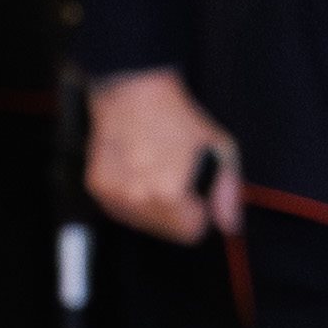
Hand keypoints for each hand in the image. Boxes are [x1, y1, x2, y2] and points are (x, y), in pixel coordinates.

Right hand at [86, 67, 240, 238]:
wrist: (133, 93)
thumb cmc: (178, 118)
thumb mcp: (219, 149)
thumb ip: (228, 192)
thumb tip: (229, 225)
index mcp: (170, 194)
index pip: (190, 233)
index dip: (199, 214)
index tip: (197, 196)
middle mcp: (138, 199)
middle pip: (167, 231)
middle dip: (177, 213)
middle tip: (176, 178)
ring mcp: (114, 195)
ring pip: (142, 223)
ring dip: (153, 208)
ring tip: (156, 173)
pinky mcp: (97, 187)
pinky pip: (120, 211)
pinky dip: (130, 199)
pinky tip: (137, 173)